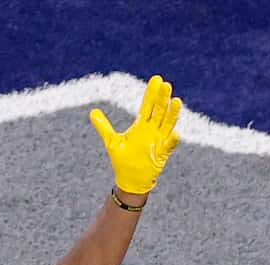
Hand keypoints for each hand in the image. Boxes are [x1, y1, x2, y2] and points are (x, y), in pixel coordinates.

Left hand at [92, 75, 181, 198]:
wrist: (130, 180)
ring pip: (168, 124)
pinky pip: (169, 146)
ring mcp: (159, 141)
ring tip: (177, 101)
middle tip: (166, 85)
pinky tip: (176, 133)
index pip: (148, 105)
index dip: (152, 93)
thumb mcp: (112, 141)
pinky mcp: (162, 155)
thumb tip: (92, 112)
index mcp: (142, 125)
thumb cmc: (123, 160)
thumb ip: (104, 126)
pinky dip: (173, 140)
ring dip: (172, 114)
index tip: (157, 79)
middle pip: (159, 111)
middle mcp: (152, 130)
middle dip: (162, 98)